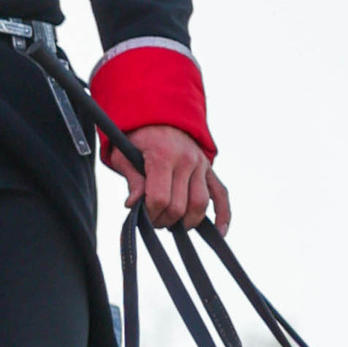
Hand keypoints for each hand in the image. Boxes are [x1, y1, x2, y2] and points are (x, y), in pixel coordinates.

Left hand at [114, 123, 229, 233]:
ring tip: (172, 224)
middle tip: (153, 221)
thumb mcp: (124, 155)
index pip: (160, 199)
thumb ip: (132, 180)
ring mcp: (201, 164)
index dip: (150, 214)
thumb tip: (133, 205)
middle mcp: (186, 159)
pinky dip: (223, 215)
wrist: (159, 114)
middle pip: (179, 206)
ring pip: (199, 204)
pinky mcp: (209, 169)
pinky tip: (219, 232)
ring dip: (186, 222)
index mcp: (163, 156)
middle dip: (164, 220)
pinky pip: (221, 195)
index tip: (142, 216)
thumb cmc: (137, 138)